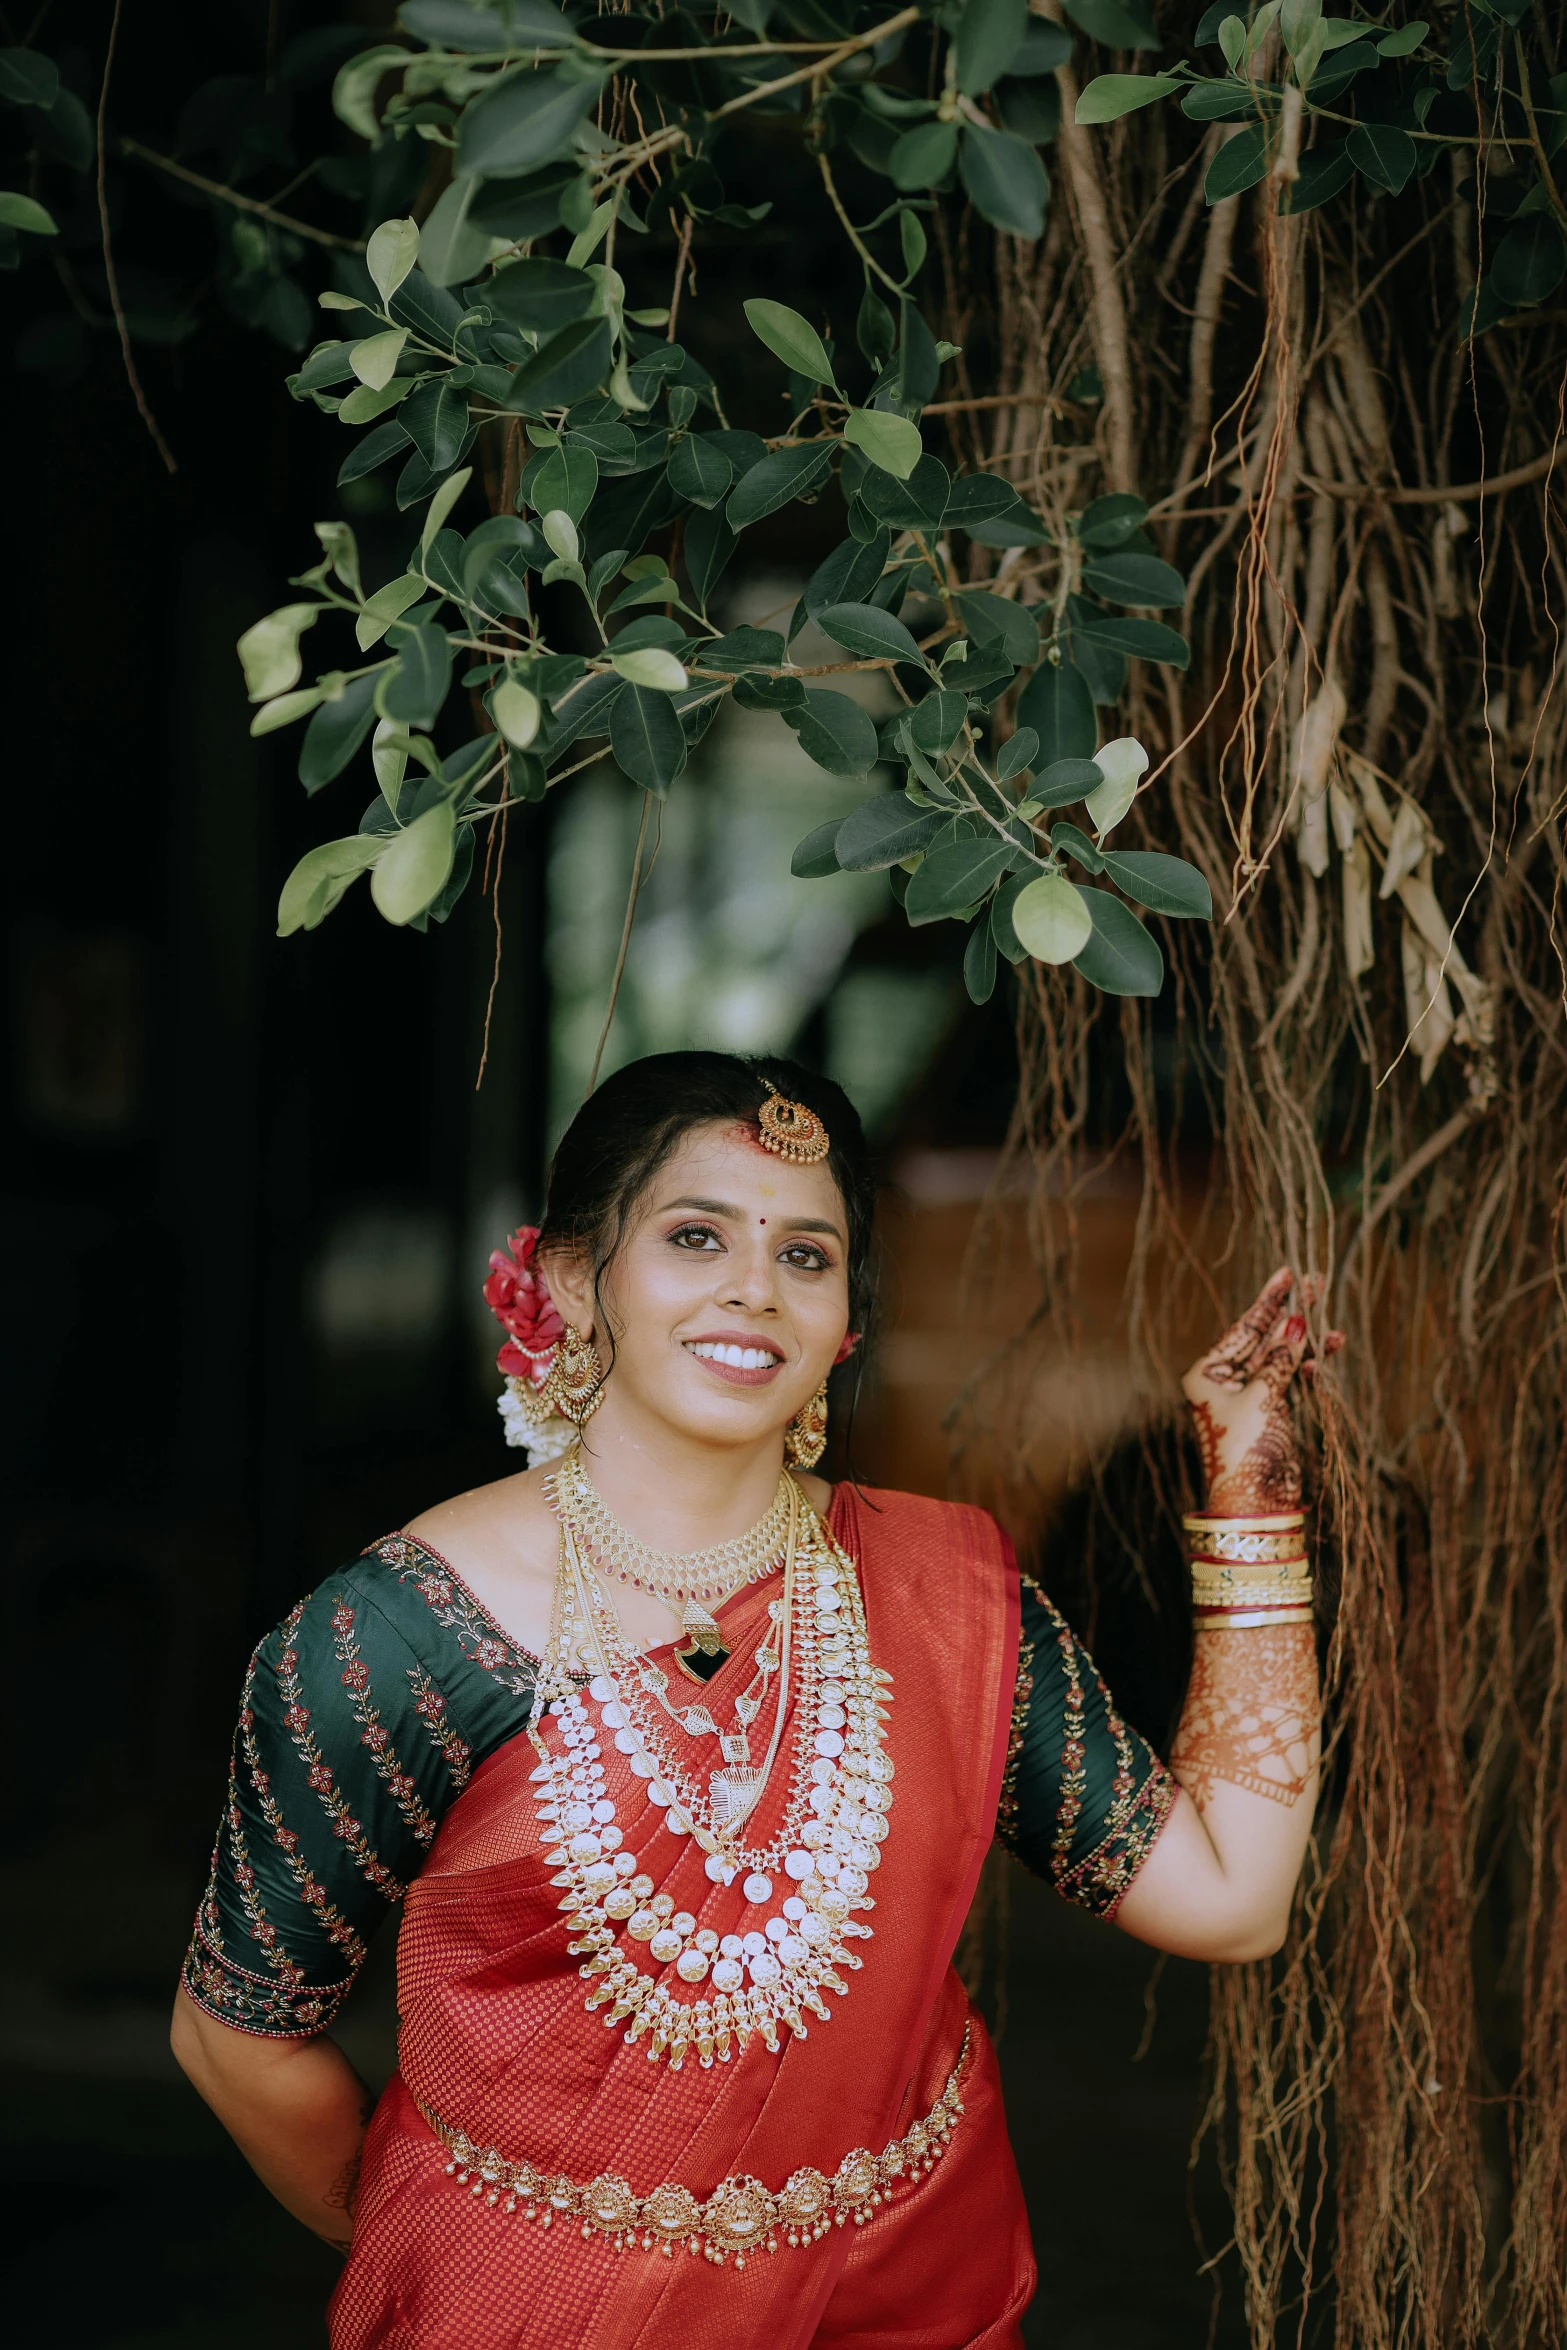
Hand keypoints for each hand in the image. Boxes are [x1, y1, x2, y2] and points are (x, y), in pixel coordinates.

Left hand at [1180, 1267, 1343, 1513]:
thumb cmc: (1246, 1449)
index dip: (1268, 1301)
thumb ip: (1281, 1358)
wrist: (1256, 1502)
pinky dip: (1308, 1366)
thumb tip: (1298, 1322)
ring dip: (1306, 1342)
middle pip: (1262, 1337)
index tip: (1288, 1273)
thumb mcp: (1263, 1397)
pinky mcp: (1270, 1411)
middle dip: (1290, 1314)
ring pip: (1280, 1357)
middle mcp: (1223, 1381)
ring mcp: (1248, 1395)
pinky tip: (1328, 1351)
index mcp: (1206, 1373)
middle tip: (1316, 1283)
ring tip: (1332, 1323)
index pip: (1242, 1328)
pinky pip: (1289, 1378)